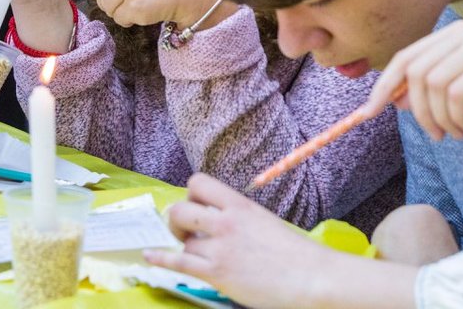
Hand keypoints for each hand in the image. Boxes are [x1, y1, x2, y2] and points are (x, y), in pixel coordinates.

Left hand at [143, 174, 338, 308]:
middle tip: (184, 230)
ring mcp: (220, 249)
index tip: (195, 206)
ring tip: (188, 249)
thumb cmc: (294, 252)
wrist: (313, 278)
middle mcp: (225, 222)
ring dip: (182, 245)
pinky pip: (179, 263)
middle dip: (176, 219)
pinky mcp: (218, 274)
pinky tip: (149, 255)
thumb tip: (212, 219)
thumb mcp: (262, 220)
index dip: (190, 194)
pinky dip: (161, 258)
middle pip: (180, 210)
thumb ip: (235, 216)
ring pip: (183, 241)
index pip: (198, 183)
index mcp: (239, 204)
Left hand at [363, 18, 462, 139]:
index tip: (369, 112)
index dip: (384, 85)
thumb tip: (398, 103)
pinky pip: (456, 94)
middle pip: (416, 71)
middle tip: (435, 134)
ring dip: (440, 117)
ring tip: (456, 133)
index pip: (405, 58)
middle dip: (418, 108)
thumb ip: (433, 87)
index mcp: (453, 34)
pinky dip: (456, 117)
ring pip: (434, 84)